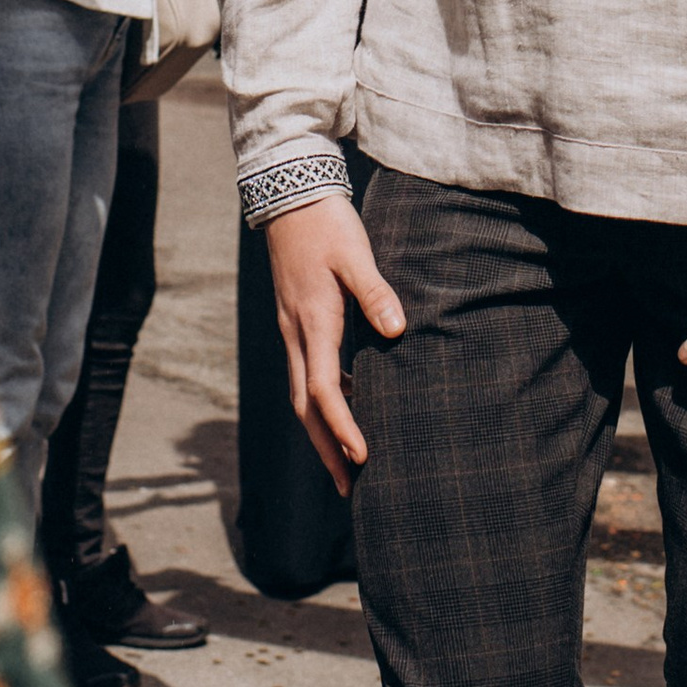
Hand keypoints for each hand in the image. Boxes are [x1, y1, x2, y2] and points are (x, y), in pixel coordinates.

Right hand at [264, 196, 405, 494]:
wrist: (290, 198)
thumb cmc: (327, 226)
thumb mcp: (356, 254)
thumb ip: (376, 292)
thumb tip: (396, 331)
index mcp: (313, 323)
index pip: (324, 390)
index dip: (343, 426)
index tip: (364, 456)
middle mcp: (297, 335)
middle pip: (305, 407)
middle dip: (326, 449)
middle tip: (349, 489)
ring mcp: (292, 330)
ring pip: (301, 394)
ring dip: (321, 432)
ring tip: (347, 463)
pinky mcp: (296, 322)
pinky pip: (306, 374)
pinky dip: (324, 400)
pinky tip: (349, 404)